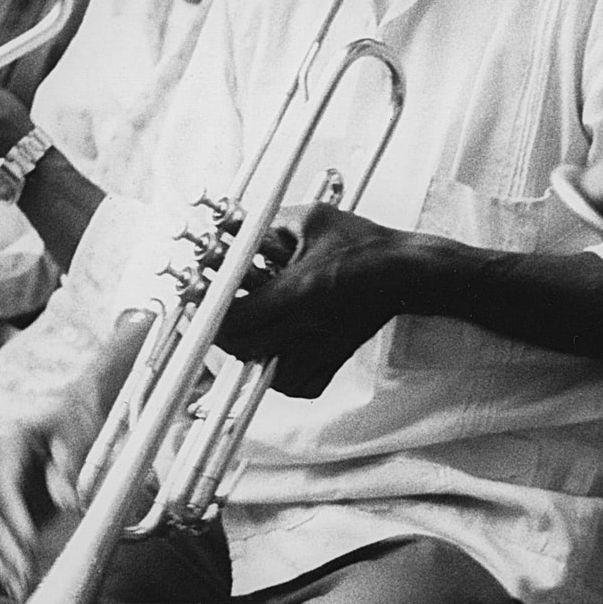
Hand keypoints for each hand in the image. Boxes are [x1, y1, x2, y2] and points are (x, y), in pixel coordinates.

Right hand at [0, 429, 76, 602]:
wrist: (71, 414)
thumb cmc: (74, 421)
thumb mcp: (75, 434)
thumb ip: (68, 465)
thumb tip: (67, 503)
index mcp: (10, 449)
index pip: (5, 487)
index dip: (15, 515)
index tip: (29, 540)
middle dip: (7, 544)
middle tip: (25, 570)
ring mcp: (2, 492)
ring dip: (4, 560)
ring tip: (19, 587)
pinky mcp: (13, 509)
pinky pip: (1, 538)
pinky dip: (6, 562)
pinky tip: (15, 586)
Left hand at [215, 203, 415, 397]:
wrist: (404, 272)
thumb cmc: (364, 245)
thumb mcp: (312, 218)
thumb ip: (269, 222)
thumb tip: (236, 224)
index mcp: (298, 291)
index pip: (235, 317)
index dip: (208, 311)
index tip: (199, 298)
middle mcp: (306, 326)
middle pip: (241, 348)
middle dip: (219, 330)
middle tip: (212, 311)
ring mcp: (319, 348)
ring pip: (265, 372)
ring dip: (246, 354)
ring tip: (239, 332)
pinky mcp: (332, 359)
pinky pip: (297, 384)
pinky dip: (278, 377)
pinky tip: (272, 355)